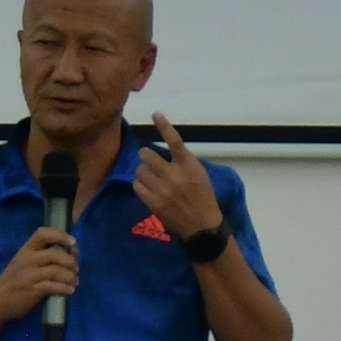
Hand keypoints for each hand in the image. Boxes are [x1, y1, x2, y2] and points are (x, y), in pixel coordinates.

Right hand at [0, 228, 81, 330]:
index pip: (43, 234)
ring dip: (70, 277)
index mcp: (26, 249)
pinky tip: (69, 290)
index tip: (73, 243)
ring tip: (74, 281)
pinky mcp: (33, 290)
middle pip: (54, 254)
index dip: (60, 236)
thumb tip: (73, 252)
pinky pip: (53, 286)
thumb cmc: (15, 279)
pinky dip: (65, 288)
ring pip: (56, 271)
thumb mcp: (26, 262)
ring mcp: (29, 275)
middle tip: (76, 269)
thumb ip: (46, 256)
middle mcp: (27, 259)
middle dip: (70, 261)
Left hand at [130, 114, 225, 241]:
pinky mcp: (153, 202)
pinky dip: (140, 184)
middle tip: (148, 159)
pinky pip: (137, 185)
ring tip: (150, 177)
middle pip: (147, 155)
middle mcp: (174, 175)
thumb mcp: (199, 175)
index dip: (164, 126)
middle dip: (145, 155)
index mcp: (189, 166)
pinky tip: (148, 188)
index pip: (175, 141)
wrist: (202, 226)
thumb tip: (165, 152)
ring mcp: (162, 189)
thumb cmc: (203, 197)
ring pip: (140, 170)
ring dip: (143, 171)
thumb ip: (183, 162)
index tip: (155, 114)